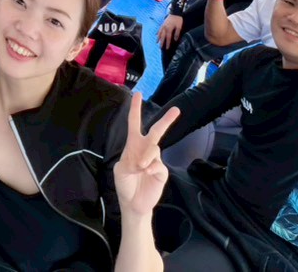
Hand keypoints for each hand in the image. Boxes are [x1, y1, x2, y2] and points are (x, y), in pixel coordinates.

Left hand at [114, 95, 176, 218]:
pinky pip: (158, 165)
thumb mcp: (120, 170)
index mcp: (133, 145)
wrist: (133, 203)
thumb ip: (130, 160)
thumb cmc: (125, 184)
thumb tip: (145, 160)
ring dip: (145, 156)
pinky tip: (146, 174)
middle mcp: (146, 150)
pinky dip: (151, 168)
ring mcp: (155, 160)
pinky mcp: (162, 172)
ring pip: (154, 149)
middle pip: (156, 131)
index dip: (135, 109)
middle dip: (166, 120)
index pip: (134, 124)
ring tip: (139, 167)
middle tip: (176, 109)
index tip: (138, 94)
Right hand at [157, 14, 183, 47]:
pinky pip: (159, 29)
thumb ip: (177, 33)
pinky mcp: (163, 23)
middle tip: (160, 47)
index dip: (168, 43)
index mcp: (169, 29)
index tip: (167, 48)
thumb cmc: (178, 19)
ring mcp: (163, 25)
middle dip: (162, 42)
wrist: (175, 12)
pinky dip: (158, 32)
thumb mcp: (179, 27)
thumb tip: (175, 40)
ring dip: (158, 38)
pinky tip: (156, 35)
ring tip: (157, 42)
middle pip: (162, 36)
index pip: (168, 38)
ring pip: (160, 33)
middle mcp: (165, 28)